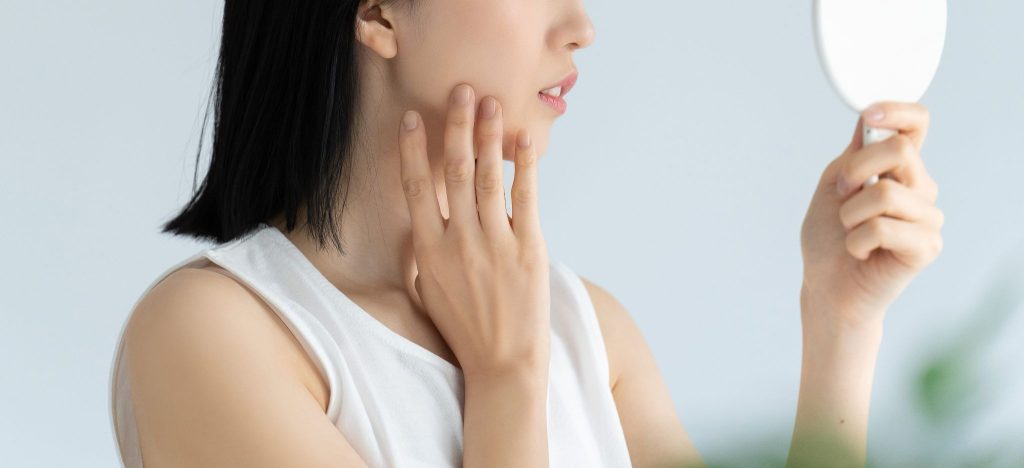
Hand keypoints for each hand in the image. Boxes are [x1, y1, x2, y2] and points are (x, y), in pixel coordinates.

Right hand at [397, 83, 550, 378]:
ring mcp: (495, 243)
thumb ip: (422, 252)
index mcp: (429, 251)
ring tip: (491, 103)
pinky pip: (525, 197)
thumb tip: (420, 220)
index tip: (412, 119)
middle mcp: (459, 241)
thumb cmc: (463, 329)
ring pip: (488, 176)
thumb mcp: (426, 291)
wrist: (503, 363)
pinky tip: (525, 140)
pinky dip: (525, 166)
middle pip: (454, 171)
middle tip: (460, 91)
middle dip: (457, 127)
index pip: (416, 189)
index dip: (413, 150)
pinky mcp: (528, 248)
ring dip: (489, 136)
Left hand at [800, 102, 943, 327]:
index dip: (897, 111)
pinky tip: (861, 252)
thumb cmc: (829, 239)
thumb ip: (853, 155)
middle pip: (900, 149)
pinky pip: (883, 227)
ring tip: (852, 232)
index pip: (916, 124)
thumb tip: (869, 120)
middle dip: (854, 170)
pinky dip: (857, 240)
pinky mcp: (927, 246)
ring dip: (851, 214)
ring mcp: (928, 217)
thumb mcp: (832, 186)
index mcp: (898, 168)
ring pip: (885, 192)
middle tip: (841, 197)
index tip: (870, 116)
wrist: (826, 288)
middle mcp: (920, 188)